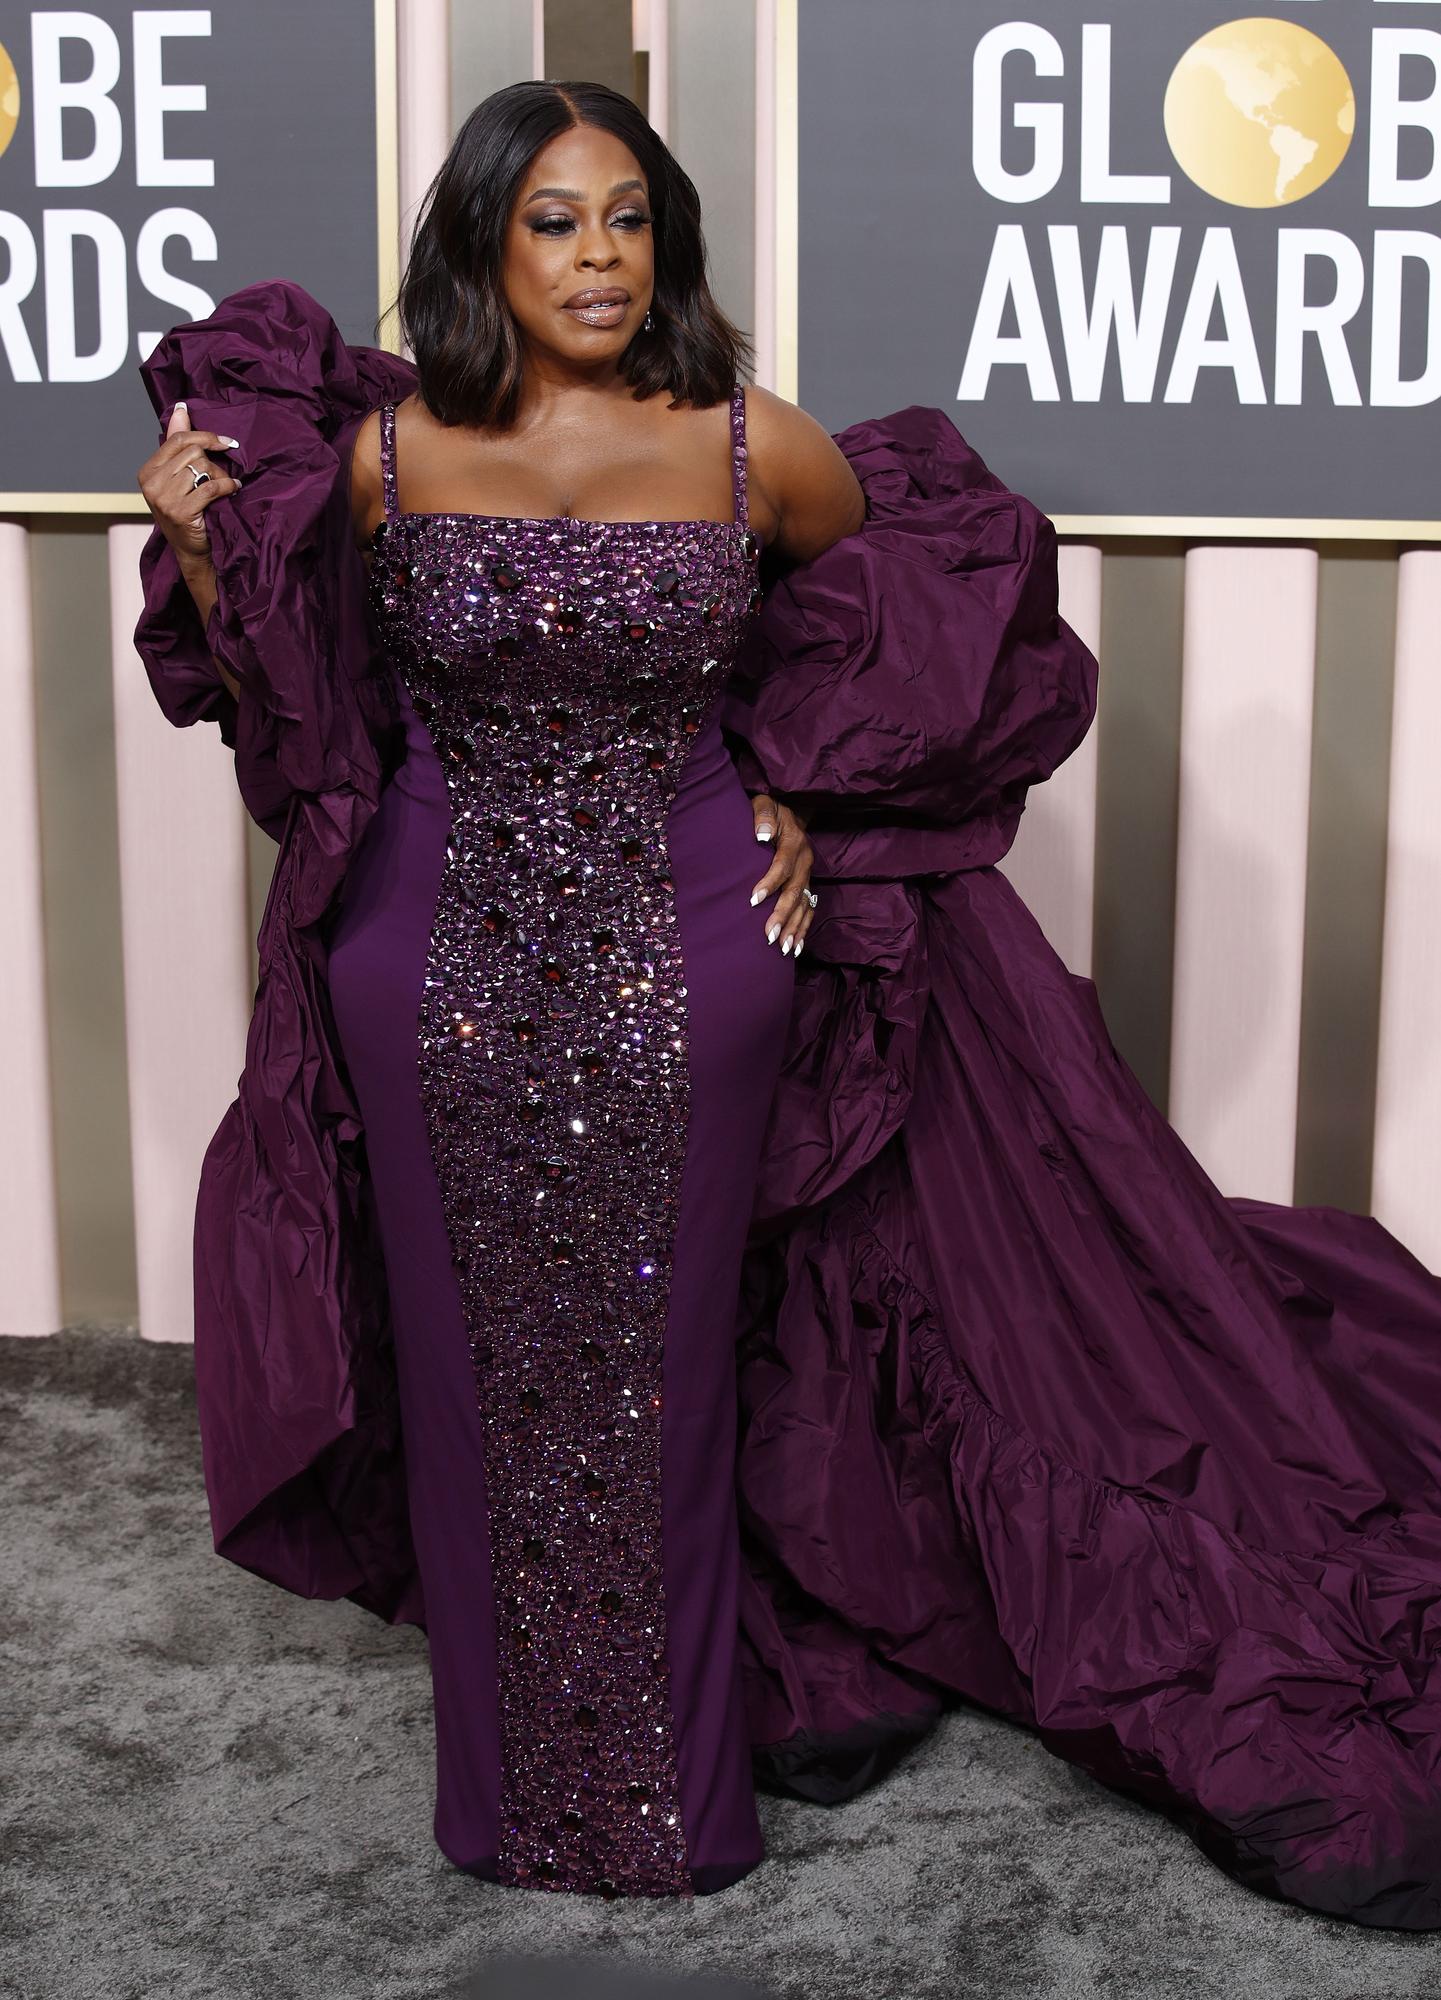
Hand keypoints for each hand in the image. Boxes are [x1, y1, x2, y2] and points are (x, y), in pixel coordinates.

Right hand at [136, 400, 241, 566]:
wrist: (191, 551)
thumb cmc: (187, 512)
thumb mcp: (178, 478)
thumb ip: (178, 443)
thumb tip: (181, 409)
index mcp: (147, 471)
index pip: (178, 439)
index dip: (205, 436)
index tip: (226, 442)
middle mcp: (151, 483)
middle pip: (193, 452)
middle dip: (213, 462)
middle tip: (222, 477)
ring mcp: (164, 498)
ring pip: (202, 467)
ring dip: (221, 476)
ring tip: (225, 487)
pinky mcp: (181, 511)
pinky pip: (211, 486)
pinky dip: (228, 486)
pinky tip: (234, 489)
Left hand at [748, 792, 816, 957]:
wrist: (790, 812)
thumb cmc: (769, 810)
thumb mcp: (764, 803)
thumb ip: (763, 815)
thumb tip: (762, 835)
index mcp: (794, 842)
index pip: (783, 865)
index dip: (770, 883)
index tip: (753, 900)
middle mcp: (805, 861)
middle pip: (795, 891)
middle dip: (783, 914)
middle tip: (769, 935)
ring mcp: (808, 875)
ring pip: (804, 905)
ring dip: (794, 928)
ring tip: (783, 948)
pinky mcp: (807, 885)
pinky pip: (808, 910)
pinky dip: (802, 929)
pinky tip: (795, 947)